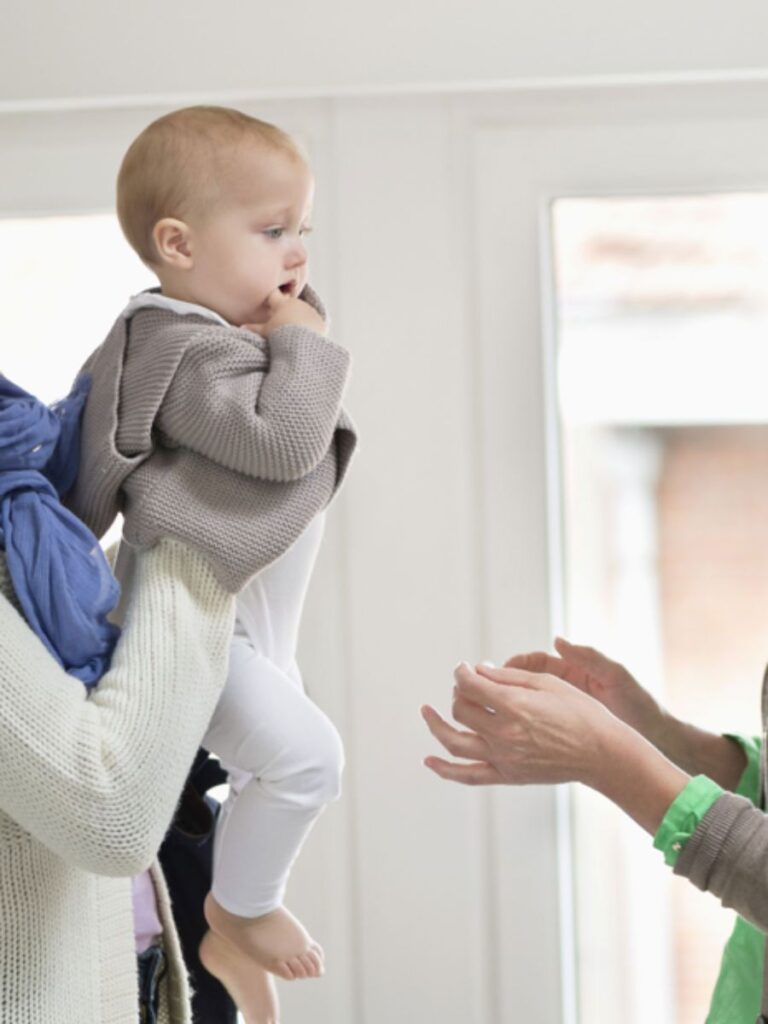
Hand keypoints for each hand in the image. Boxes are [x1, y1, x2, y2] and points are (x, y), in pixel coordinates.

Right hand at [241, 289, 326, 337]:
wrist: (303, 343)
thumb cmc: (281, 335)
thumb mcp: (265, 332)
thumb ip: (254, 328)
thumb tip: (242, 327)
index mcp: (282, 303)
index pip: (274, 295)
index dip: (270, 298)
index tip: (269, 301)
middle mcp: (298, 303)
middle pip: (290, 303)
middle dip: (286, 309)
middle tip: (281, 318)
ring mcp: (310, 312)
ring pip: (303, 311)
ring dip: (299, 318)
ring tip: (294, 330)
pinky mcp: (321, 322)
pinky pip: (314, 322)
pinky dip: (310, 327)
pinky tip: (307, 335)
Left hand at [421, 661, 620, 787]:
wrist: (603, 754)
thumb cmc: (581, 712)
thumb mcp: (547, 683)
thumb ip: (507, 678)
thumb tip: (478, 671)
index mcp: (514, 707)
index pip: (470, 686)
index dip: (461, 672)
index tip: (463, 668)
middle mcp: (504, 735)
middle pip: (461, 710)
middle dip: (458, 693)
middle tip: (466, 686)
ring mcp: (504, 759)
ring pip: (455, 743)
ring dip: (436, 725)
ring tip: (426, 711)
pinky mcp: (508, 776)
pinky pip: (468, 775)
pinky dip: (445, 770)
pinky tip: (428, 761)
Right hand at [503, 638, 666, 746]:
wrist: (657, 737)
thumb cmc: (640, 704)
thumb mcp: (617, 676)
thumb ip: (589, 657)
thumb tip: (558, 641)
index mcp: (573, 670)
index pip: (535, 662)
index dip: (514, 664)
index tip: (496, 670)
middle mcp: (564, 688)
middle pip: (524, 683)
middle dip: (502, 685)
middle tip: (482, 691)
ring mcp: (563, 709)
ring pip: (526, 706)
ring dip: (508, 707)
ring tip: (488, 713)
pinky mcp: (565, 728)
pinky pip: (537, 725)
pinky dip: (521, 727)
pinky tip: (508, 735)